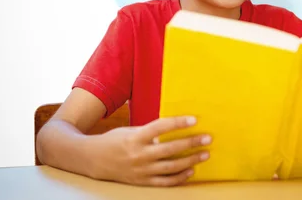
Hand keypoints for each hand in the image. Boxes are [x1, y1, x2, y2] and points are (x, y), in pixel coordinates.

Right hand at [88, 116, 210, 185]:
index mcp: (136, 137)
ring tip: (204, 154)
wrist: (94, 160)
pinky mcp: (142, 182)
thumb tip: (174, 127)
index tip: (194, 120)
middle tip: (208, 138)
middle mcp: (139, 154)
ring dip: (190, 161)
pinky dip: (179, 177)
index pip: (161, 127)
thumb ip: (151, 131)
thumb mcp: (131, 130)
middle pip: (170, 149)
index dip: (178, 123)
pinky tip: (191, 171)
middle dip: (191, 143)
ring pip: (170, 167)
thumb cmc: (115, 140)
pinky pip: (164, 182)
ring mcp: (141, 170)